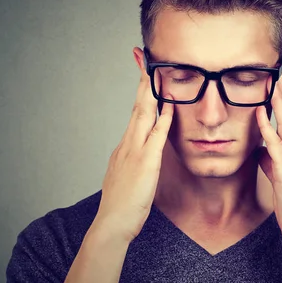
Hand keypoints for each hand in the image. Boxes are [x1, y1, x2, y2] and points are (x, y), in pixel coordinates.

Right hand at [94, 61, 173, 243]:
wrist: (112, 223)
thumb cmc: (122, 204)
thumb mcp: (128, 176)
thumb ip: (136, 160)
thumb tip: (144, 151)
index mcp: (125, 146)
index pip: (135, 112)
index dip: (140, 91)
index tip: (144, 73)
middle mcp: (128, 143)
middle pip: (138, 106)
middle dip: (143, 81)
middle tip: (145, 59)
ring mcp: (135, 151)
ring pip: (144, 115)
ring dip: (151, 92)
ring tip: (157, 71)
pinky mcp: (145, 162)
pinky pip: (156, 136)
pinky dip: (163, 118)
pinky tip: (169, 104)